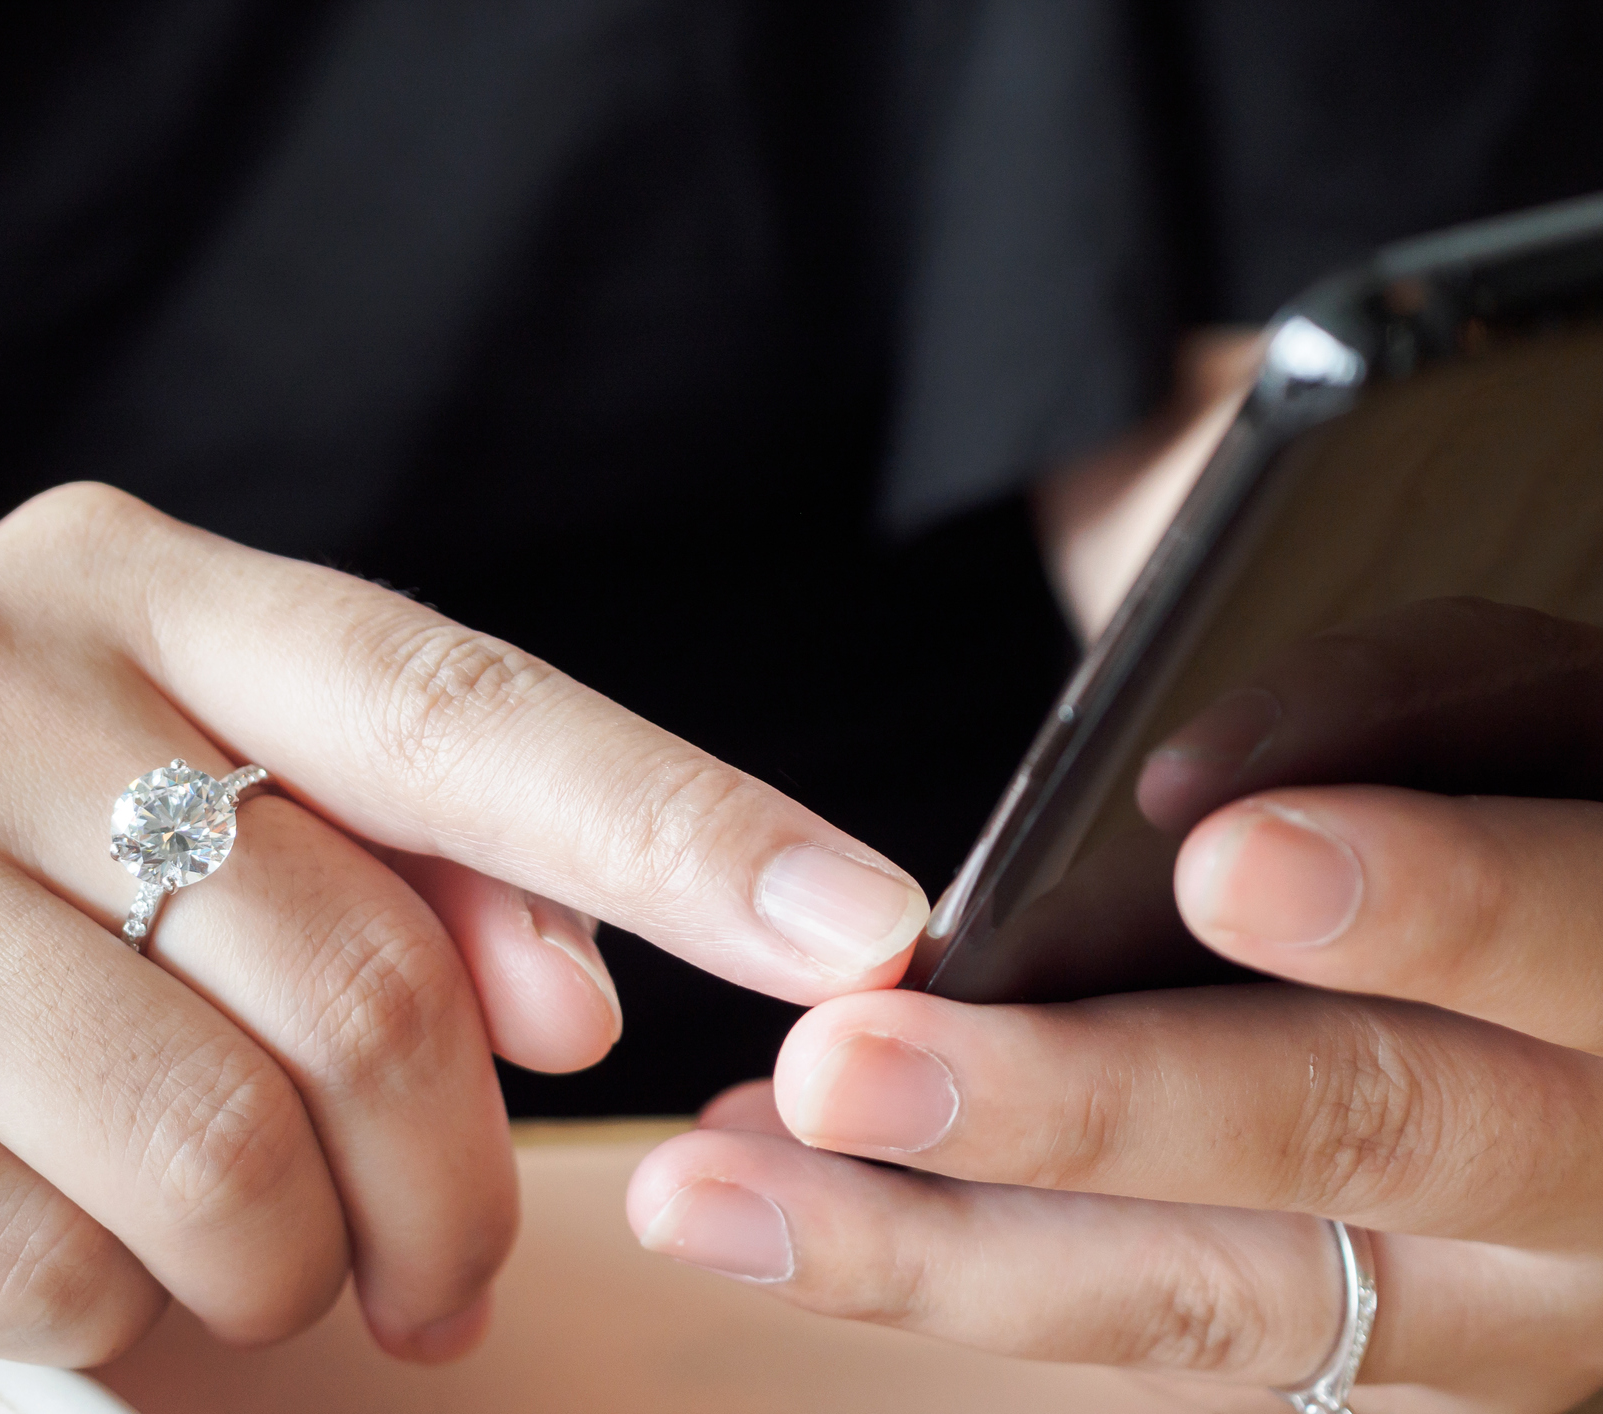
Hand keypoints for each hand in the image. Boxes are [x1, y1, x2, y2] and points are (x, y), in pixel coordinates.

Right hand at [0, 484, 931, 1366]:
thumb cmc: (29, 886)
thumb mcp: (231, 814)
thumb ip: (432, 876)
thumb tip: (580, 998)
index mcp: (139, 588)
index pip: (455, 704)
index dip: (678, 824)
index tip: (869, 935)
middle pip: (357, 976)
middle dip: (451, 1171)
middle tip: (443, 1265)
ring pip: (214, 1150)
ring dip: (291, 1260)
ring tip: (262, 1256)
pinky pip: (49, 1270)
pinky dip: (122, 1312)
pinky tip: (84, 1251)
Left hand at [628, 598, 1602, 1411]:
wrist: (1601, 1003)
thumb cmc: (1562, 784)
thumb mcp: (1546, 703)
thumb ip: (1411, 710)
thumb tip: (1185, 796)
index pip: (1585, 939)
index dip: (1430, 902)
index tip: (1217, 857)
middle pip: (1353, 1155)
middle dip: (1084, 1114)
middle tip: (840, 1068)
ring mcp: (1499, 1306)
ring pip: (1223, 1300)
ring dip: (941, 1252)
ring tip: (713, 1185)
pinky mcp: (1376, 1347)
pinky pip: (1166, 1330)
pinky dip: (965, 1271)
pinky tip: (790, 1209)